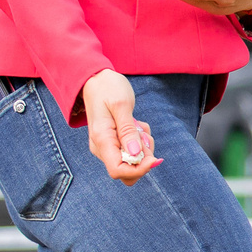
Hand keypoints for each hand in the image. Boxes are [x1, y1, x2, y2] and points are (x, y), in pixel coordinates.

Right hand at [81, 70, 159, 184]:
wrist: (96, 79)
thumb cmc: (108, 88)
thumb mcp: (121, 105)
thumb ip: (128, 131)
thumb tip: (135, 155)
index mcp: (102, 140)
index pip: (118, 171)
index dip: (139, 170)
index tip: (155, 158)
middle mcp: (102, 148)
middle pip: (128, 171)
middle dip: (144, 157)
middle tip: (144, 133)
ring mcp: (107, 147)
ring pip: (133, 162)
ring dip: (144, 146)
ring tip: (138, 125)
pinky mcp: (114, 143)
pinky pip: (133, 152)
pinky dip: (140, 141)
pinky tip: (136, 125)